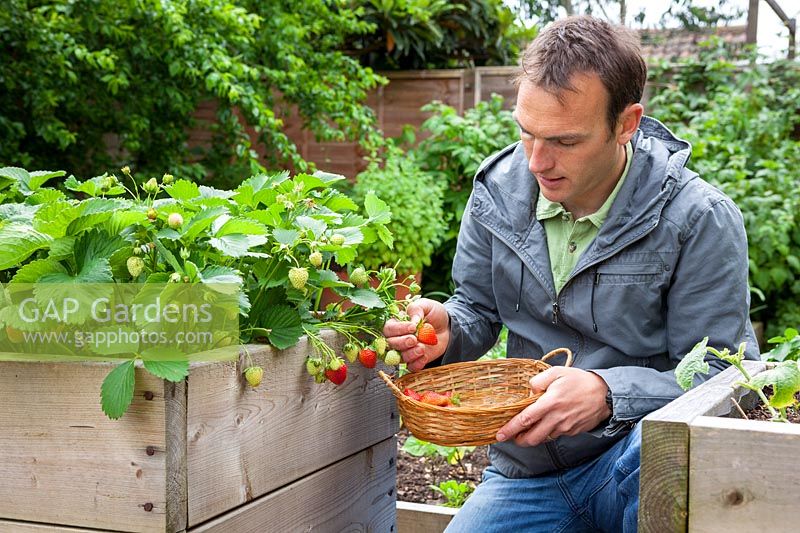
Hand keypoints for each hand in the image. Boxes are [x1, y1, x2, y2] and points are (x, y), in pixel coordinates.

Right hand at [383, 298, 448, 370]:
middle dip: (402, 343)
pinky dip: (417, 364)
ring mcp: (406, 350)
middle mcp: (398, 338)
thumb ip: (417, 309)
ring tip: (422, 348)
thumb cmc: (433, 314)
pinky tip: (424, 356)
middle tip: (414, 339)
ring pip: (400, 357)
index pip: (389, 328)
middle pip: (391, 344)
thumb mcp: (426, 305)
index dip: (399, 329)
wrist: (447, 327)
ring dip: (410, 354)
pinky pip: (411, 367)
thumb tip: (413, 321)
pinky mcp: (415, 360)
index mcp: (396, 323)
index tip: (413, 327)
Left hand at [496, 367, 610, 446]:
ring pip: (543, 438)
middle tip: (511, 437)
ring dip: (532, 437)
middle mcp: (557, 418)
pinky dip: (547, 432)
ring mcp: (565, 427)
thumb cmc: (579, 381)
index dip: (511, 429)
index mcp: (550, 403)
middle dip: (518, 440)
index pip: (525, 419)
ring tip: (527, 430)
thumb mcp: (557, 372)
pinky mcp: (572, 432)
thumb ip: (539, 380)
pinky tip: (547, 423)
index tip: (500, 435)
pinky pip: (555, 435)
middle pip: (532, 437)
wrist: (605, 394)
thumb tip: (528, 391)